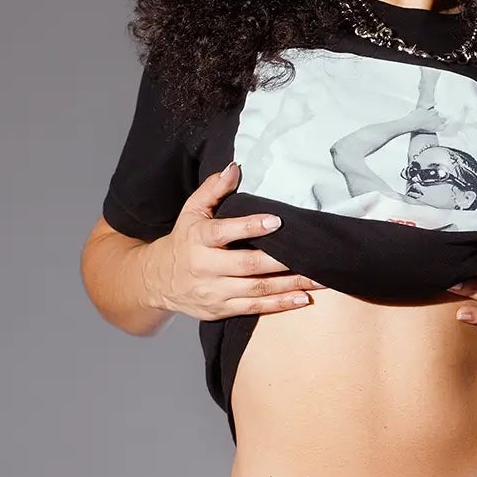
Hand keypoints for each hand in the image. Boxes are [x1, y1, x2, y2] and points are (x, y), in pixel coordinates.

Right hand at [143, 162, 321, 321]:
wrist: (158, 280)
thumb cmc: (184, 240)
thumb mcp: (192, 211)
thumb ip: (213, 190)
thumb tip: (235, 167)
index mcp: (198, 239)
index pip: (224, 232)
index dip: (249, 227)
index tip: (276, 221)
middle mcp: (205, 267)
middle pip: (246, 265)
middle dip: (280, 261)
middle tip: (310, 255)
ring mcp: (214, 291)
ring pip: (256, 289)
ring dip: (290, 285)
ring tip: (318, 278)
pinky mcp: (222, 309)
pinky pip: (255, 308)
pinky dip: (280, 305)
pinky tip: (302, 299)